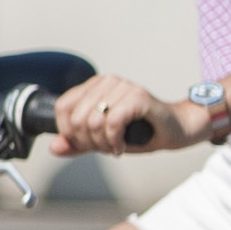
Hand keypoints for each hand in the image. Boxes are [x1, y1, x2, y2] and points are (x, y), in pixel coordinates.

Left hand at [50, 75, 199, 159]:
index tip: (87, 143)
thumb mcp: (101, 139)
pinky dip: (114, 140)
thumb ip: (77, 142)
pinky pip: (112, 122)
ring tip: (115, 145)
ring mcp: (123, 87)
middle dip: (88, 142)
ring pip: (93, 122)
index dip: (69, 132)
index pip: (62, 108)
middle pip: (76, 119)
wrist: (175, 130)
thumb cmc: (140, 131)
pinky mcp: (138, 97)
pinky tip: (121, 146)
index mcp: (94, 86)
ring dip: (102, 143)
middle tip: (105, 147)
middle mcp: (106, 82)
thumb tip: (54, 147)